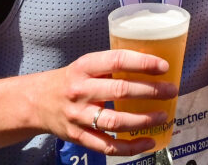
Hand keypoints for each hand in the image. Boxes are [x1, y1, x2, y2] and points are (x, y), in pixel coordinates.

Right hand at [36, 50, 178, 156]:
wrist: (35, 102)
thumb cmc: (70, 81)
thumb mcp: (85, 65)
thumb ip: (111, 66)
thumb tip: (152, 66)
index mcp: (83, 67)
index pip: (116, 61)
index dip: (143, 63)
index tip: (164, 66)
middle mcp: (80, 91)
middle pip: (120, 91)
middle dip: (151, 91)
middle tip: (171, 91)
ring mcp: (78, 116)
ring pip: (115, 121)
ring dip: (144, 120)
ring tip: (163, 116)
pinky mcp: (78, 136)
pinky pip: (107, 145)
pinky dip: (131, 146)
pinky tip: (148, 141)